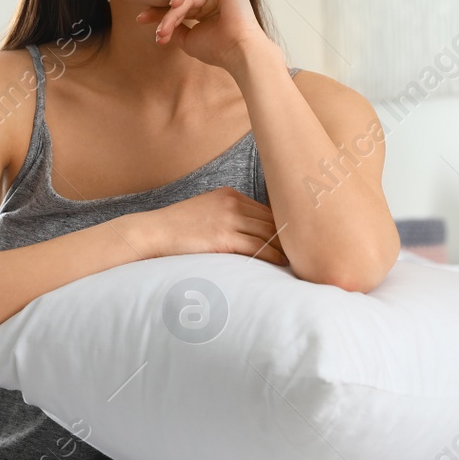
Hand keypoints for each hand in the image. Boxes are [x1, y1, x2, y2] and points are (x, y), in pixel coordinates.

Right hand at [126, 187, 288, 265]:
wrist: (153, 232)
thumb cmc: (177, 227)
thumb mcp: (205, 211)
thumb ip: (228, 216)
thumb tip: (252, 232)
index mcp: (229, 195)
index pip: (266, 209)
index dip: (282, 225)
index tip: (295, 237)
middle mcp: (232, 203)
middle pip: (271, 220)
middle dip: (288, 236)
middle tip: (305, 250)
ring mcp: (228, 219)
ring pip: (268, 233)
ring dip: (284, 248)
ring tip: (298, 260)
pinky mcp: (223, 237)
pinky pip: (257, 247)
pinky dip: (273, 256)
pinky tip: (281, 263)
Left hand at [134, 0, 280, 74]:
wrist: (238, 51)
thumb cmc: (217, 49)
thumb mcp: (188, 38)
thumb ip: (175, 27)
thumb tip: (160, 23)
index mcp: (207, 11)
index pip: (179, 7)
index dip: (159, 13)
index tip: (141, 19)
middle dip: (164, 13)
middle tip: (157, 29)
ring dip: (173, 9)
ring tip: (166, 25)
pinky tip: (175, 3)